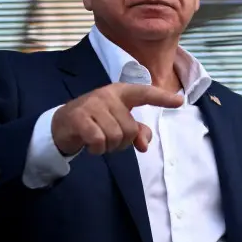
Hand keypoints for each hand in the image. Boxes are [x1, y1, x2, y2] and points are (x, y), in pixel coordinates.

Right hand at [52, 83, 182, 155]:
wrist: (62, 124)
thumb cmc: (95, 121)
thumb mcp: (117, 123)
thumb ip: (136, 132)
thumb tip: (145, 145)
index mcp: (120, 92)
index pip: (144, 93)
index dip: (162, 98)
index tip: (180, 101)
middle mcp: (107, 95)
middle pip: (129, 129)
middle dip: (121, 142)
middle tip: (108, 140)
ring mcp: (92, 104)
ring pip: (115, 136)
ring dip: (108, 146)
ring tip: (98, 140)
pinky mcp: (79, 118)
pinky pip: (99, 140)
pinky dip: (97, 149)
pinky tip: (90, 145)